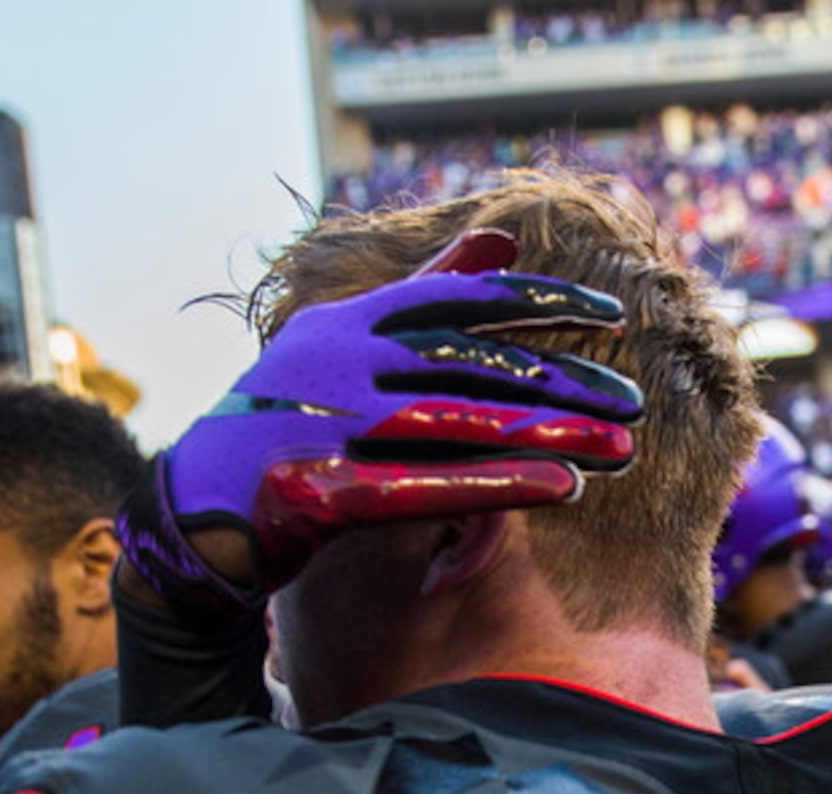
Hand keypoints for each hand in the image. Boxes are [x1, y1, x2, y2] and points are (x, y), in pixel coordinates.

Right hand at [117, 229, 642, 613]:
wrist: (196, 517)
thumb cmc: (287, 426)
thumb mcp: (347, 347)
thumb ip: (425, 293)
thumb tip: (500, 237)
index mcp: (346, 324)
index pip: (455, 298)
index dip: (536, 300)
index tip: (608, 310)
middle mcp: (338, 363)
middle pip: (472, 364)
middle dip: (560, 380)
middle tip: (634, 400)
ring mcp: (328, 424)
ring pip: (461, 423)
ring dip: (548, 433)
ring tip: (621, 447)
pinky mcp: (325, 492)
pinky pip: (429, 488)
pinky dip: (500, 486)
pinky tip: (564, 489)